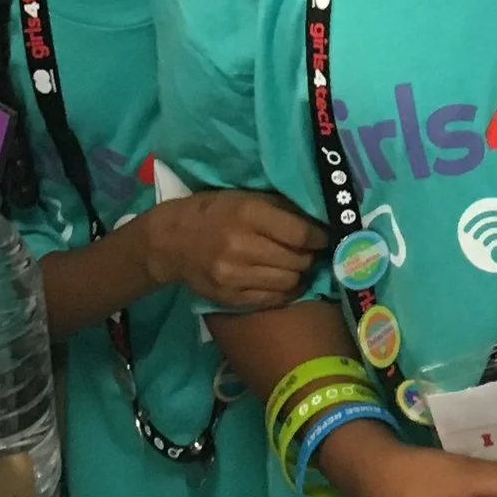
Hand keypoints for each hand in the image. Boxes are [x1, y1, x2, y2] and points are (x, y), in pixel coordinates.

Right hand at [148, 189, 329, 309]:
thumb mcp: (245, 197)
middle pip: (298, 260)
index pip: (300, 233)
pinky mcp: (230, 298)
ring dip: (298, 274)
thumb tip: (318, 222)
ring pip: (289, 282)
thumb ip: (281, 209)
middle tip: (310, 251)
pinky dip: (283, 291)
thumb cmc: (214, 212)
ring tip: (295, 265)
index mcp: (248, 214)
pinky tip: (281, 280)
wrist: (171, 242)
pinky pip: (272, 299)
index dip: (319, 237)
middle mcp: (242, 246)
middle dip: (309, 256)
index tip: (324, 236)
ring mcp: (234, 276)